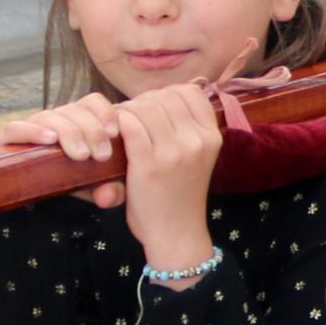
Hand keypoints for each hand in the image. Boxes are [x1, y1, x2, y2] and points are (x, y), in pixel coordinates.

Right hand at [7, 93, 134, 207]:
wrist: (30, 200)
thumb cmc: (70, 185)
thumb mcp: (96, 188)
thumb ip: (110, 190)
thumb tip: (109, 196)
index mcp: (79, 121)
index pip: (92, 102)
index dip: (105, 112)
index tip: (114, 133)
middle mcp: (56, 120)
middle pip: (75, 109)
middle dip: (92, 131)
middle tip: (101, 156)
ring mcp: (31, 127)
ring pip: (50, 117)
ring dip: (68, 133)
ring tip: (81, 155)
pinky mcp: (6, 140)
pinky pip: (15, 128)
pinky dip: (32, 131)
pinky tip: (50, 140)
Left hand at [110, 81, 227, 268]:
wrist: (176, 232)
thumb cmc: (182, 194)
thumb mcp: (199, 157)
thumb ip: (189, 129)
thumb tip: (163, 96)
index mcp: (211, 137)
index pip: (190, 92)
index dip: (167, 94)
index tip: (154, 109)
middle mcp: (197, 141)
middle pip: (165, 97)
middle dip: (143, 102)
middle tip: (131, 117)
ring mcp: (174, 152)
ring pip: (145, 108)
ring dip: (127, 111)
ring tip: (121, 125)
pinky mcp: (149, 164)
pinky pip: (130, 126)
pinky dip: (118, 124)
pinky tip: (114, 136)